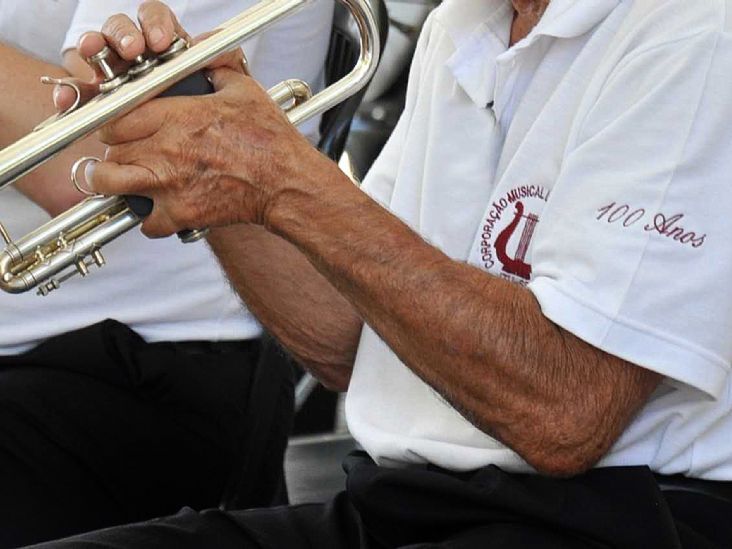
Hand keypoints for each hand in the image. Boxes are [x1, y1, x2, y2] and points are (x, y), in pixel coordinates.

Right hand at [54, 0, 245, 112]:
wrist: (188, 150)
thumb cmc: (205, 114)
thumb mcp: (225, 88)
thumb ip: (225, 62)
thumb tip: (210, 43)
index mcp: (164, 44)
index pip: (155, 19)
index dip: (155, 24)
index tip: (160, 41)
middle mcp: (135, 54)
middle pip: (121, 29)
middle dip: (124, 34)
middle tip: (132, 49)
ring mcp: (112, 74)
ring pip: (96, 51)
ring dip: (93, 47)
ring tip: (93, 54)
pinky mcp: (94, 99)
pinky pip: (76, 90)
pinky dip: (68, 92)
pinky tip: (66, 98)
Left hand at [88, 67, 333, 236]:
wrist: (285, 183)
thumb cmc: (269, 139)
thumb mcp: (244, 91)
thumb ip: (217, 66)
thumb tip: (206, 50)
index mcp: (175, 116)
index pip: (114, 115)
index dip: (112, 120)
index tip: (120, 125)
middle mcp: (165, 149)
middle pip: (108, 149)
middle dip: (113, 150)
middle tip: (125, 152)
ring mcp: (169, 184)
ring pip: (110, 183)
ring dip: (113, 182)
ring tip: (123, 181)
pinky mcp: (181, 213)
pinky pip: (146, 223)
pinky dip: (149, 220)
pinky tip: (158, 211)